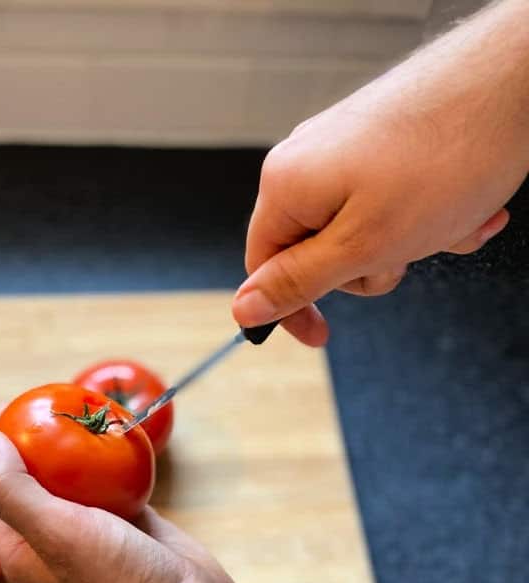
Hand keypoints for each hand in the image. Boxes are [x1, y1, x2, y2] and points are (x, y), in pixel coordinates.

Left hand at [0, 428, 242, 582]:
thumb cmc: (118, 582)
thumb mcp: (55, 532)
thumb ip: (13, 490)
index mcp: (23, 549)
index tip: (5, 411)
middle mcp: (55, 539)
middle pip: (34, 480)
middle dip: (36, 441)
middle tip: (47, 402)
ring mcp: (95, 531)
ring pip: (78, 478)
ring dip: (78, 445)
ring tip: (83, 407)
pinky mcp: (131, 523)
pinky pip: (117, 481)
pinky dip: (118, 457)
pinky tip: (123, 430)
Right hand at [233, 0, 528, 344]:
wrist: (511, 85)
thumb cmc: (442, 160)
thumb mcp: (360, 247)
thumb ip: (297, 282)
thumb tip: (243, 309)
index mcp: (287, 185)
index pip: (262, 265)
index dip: (290, 306)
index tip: (320, 334)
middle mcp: (309, 160)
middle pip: (315, 248)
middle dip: (365, 266)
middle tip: (402, 256)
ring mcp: (346, 148)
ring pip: (360, 229)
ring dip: (405, 242)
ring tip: (443, 226)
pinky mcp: (381, 142)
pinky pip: (390, 202)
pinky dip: (424, 217)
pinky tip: (460, 208)